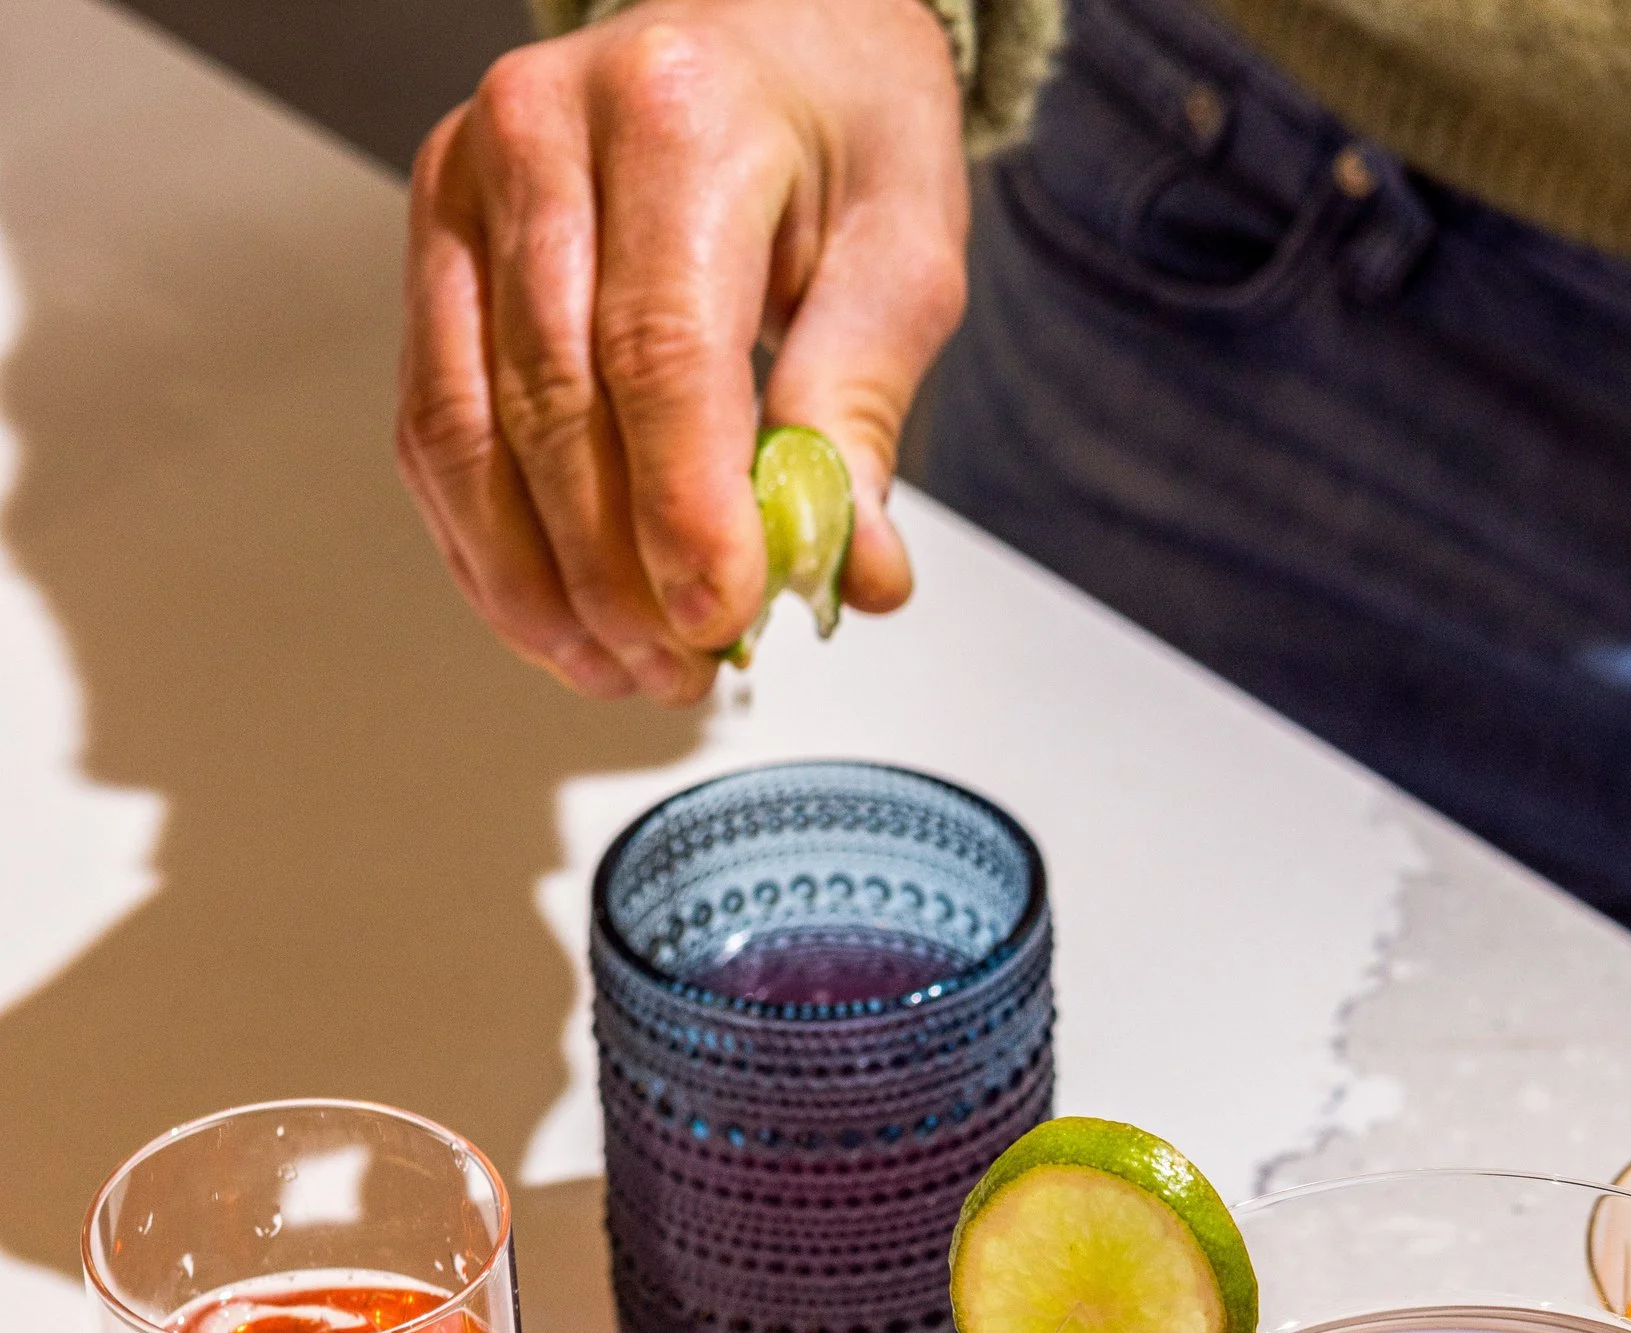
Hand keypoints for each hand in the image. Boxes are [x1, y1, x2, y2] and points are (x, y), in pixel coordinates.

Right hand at [399, 0, 969, 700]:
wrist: (769, 21)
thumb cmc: (837, 124)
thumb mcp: (900, 250)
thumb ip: (863, 410)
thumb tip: (852, 569)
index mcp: (672, 117)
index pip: (658, 352)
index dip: (681, 510)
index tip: (720, 618)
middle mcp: (540, 137)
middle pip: (552, 405)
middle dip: (615, 572)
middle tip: (684, 671)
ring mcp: (465, 190)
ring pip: (467, 430)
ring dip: (539, 583)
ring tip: (623, 670)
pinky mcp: (433, 247)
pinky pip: (433, 427)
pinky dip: (486, 546)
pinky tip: (556, 619)